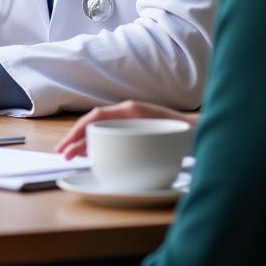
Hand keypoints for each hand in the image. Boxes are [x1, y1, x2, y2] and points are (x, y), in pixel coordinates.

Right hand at [55, 101, 197, 158]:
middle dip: (76, 137)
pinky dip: (97, 143)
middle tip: (62, 153)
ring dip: (84, 141)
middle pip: (95, 122)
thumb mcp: (162, 135)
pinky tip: (92, 153)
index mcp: (131, 110)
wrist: (203, 132)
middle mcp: (128, 112)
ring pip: (100, 129)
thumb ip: (138, 134)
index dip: (79, 130)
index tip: (68, 145)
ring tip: (71, 155)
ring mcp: (131, 120)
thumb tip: (111, 140)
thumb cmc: (186, 134)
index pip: (97, 116)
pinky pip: (110, 133)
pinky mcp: (135, 129)